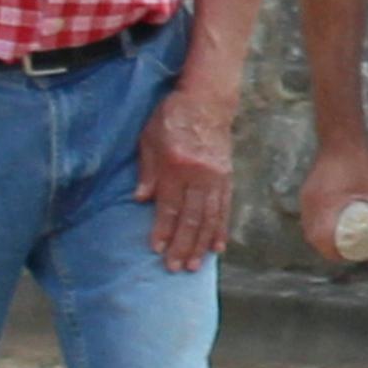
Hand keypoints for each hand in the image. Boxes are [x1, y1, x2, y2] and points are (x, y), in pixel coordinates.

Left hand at [133, 79, 237, 271]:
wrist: (207, 99)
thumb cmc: (172, 117)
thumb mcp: (149, 137)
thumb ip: (147, 170)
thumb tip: (141, 199)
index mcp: (177, 165)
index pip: (169, 205)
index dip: (163, 229)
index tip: (156, 249)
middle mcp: (199, 174)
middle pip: (191, 217)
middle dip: (182, 245)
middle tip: (174, 267)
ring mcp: (216, 177)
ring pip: (209, 218)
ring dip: (201, 244)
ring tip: (194, 266)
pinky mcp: (227, 177)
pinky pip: (225, 209)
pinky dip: (221, 230)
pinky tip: (218, 247)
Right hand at [298, 137, 367, 266]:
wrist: (342, 138)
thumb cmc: (360, 165)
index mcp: (324, 208)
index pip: (323, 242)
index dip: (336, 254)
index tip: (350, 256)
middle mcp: (310, 206)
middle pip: (314, 238)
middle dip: (329, 249)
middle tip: (347, 251)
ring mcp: (306, 198)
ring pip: (310, 227)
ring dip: (323, 237)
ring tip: (340, 241)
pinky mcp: (307, 192)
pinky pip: (310, 216)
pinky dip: (320, 224)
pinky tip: (332, 224)